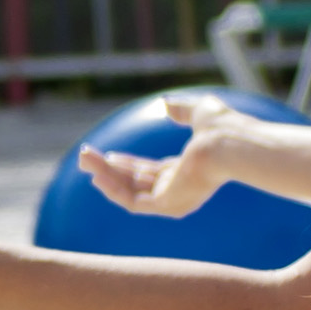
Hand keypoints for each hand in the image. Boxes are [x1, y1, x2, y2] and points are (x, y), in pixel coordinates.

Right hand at [77, 95, 251, 217]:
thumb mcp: (198, 112)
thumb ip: (182, 109)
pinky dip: (113, 190)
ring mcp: (174, 200)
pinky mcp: (167, 205)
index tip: (107, 154)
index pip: (150, 172)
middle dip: (108, 169)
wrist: (227, 142)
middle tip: (85, 156)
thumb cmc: (221, 127)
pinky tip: (97, 175)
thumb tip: (166, 104)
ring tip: (84, 160)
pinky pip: (132, 202)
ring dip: (105, 176)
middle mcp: (179, 189)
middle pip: (136, 182)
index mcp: (187, 171)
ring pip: (130, 192)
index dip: (127, 164)